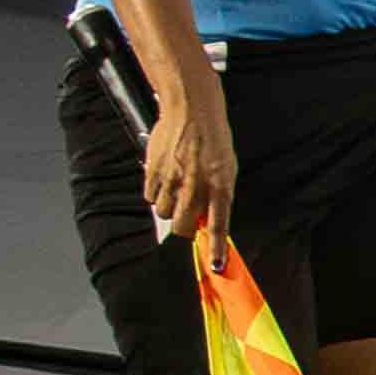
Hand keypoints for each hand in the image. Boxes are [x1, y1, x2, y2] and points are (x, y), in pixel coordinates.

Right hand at [142, 80, 236, 242]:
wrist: (191, 109)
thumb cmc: (213, 138)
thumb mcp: (225, 167)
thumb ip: (218, 195)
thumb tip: (207, 219)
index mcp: (219, 185)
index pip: (218, 225)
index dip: (216, 248)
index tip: (217, 265)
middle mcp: (195, 186)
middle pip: (181, 227)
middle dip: (184, 228)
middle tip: (187, 217)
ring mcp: (171, 179)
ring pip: (163, 213)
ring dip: (169, 208)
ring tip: (176, 191)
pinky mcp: (153, 171)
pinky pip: (150, 196)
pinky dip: (156, 193)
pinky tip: (164, 180)